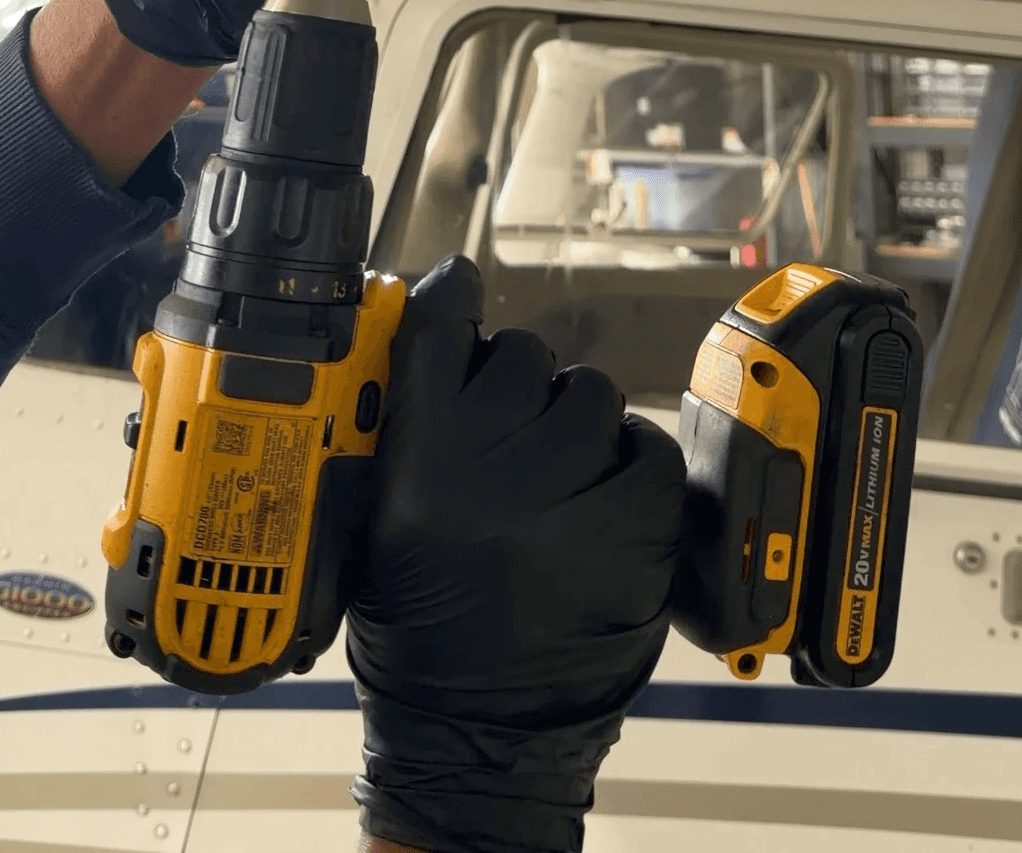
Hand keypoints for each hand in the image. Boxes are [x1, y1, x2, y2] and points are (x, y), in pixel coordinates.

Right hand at [347, 257, 685, 852]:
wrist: (475, 734)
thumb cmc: (418, 625)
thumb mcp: (374, 519)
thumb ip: (403, 424)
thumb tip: (438, 332)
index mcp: (412, 466)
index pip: (436, 329)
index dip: (450, 294)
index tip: (458, 288)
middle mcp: (486, 476)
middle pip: (521, 353)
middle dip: (518, 382)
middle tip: (511, 431)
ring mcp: (566, 502)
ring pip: (590, 393)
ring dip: (577, 421)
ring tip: (560, 475)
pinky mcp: (636, 533)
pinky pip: (648, 450)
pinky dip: (633, 462)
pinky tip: (605, 494)